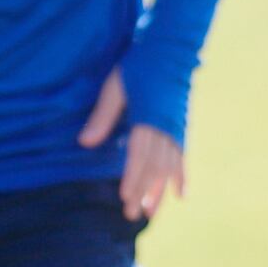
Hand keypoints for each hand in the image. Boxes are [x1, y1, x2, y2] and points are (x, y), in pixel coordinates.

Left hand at [77, 68, 186, 223]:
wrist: (170, 51)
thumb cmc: (138, 66)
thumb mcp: (115, 87)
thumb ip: (102, 116)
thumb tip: (84, 142)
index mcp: (147, 118)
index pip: (139, 155)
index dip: (132, 177)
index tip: (125, 197)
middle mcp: (164, 128)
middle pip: (153, 167)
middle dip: (143, 192)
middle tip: (131, 215)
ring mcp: (175, 130)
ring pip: (168, 167)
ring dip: (159, 191)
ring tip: (151, 214)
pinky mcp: (180, 128)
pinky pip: (183, 157)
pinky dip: (182, 176)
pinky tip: (181, 195)